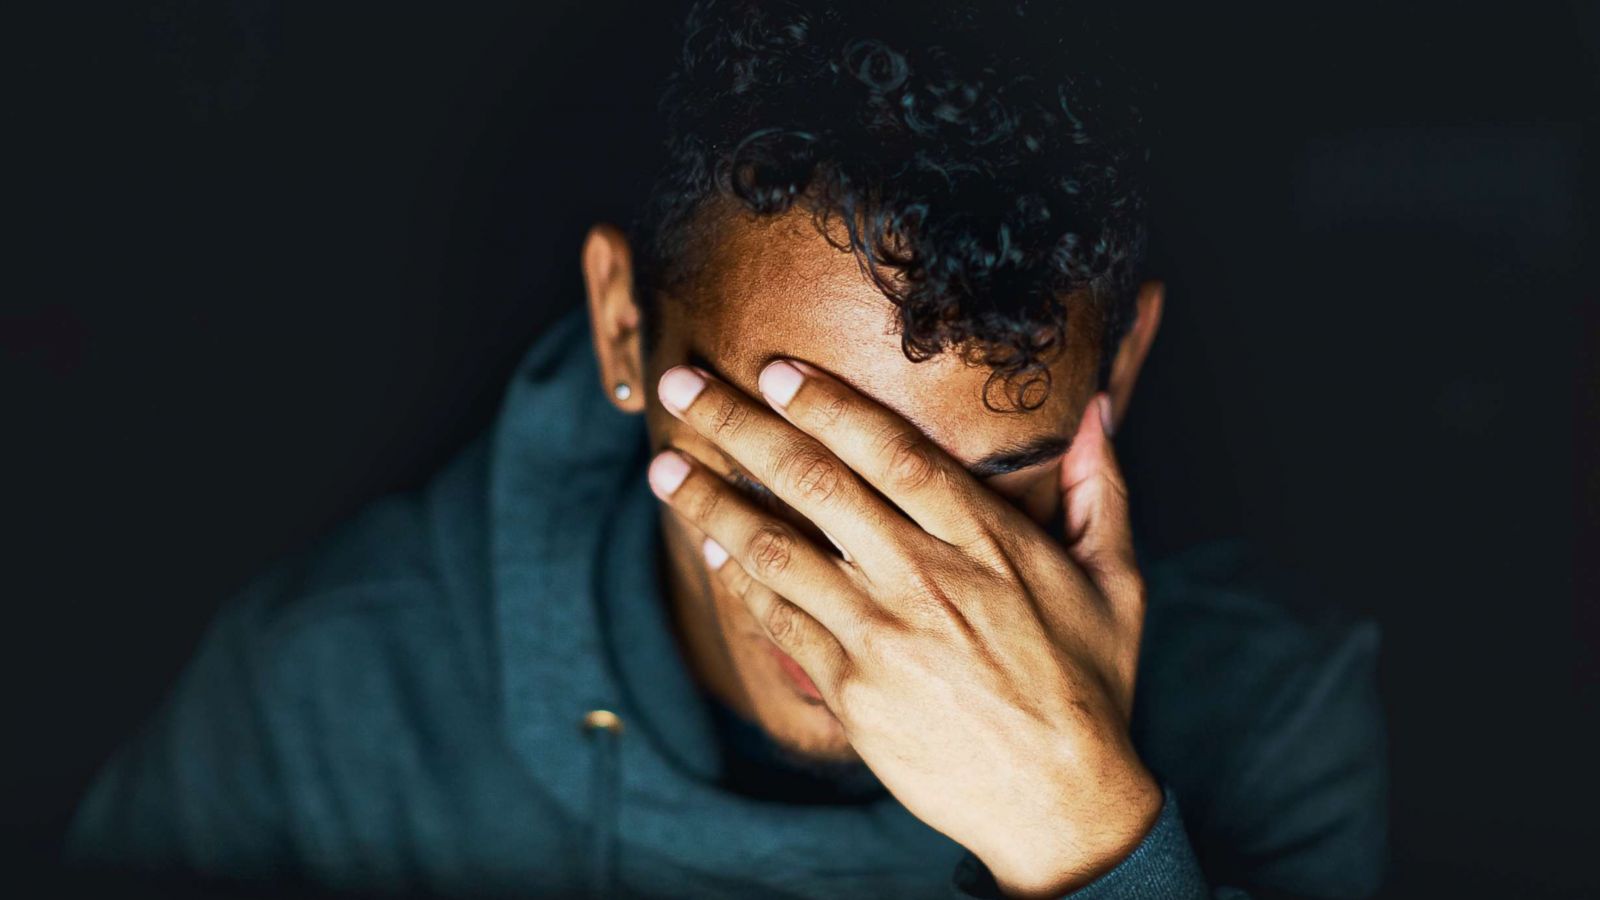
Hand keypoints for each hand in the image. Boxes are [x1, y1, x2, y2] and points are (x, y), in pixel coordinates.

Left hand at [647, 359, 1161, 897]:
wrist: (1062, 801)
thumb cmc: (1089, 686)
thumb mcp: (1116, 582)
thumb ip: (1101, 489)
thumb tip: (1100, 411)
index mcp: (987, 540)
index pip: (891, 452)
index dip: (825, 404)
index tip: (774, 370)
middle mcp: (926, 577)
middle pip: (815, 484)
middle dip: (740, 427)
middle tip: (684, 388)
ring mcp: (882, 634)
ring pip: (777, 549)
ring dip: (712, 502)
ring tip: (665, 466)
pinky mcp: (852, 690)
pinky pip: (778, 622)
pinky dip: (738, 579)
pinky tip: (708, 545)